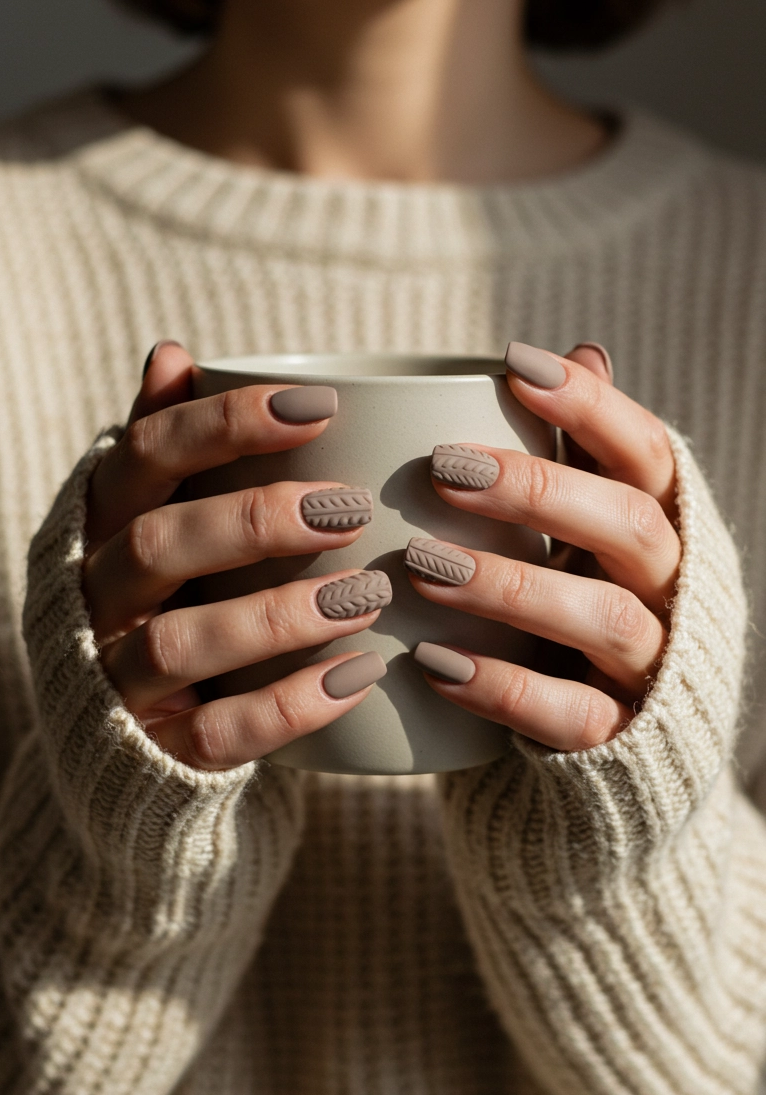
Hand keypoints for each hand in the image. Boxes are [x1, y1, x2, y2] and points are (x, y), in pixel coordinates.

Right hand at [84, 343, 389, 769]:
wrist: (119, 730)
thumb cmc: (163, 594)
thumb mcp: (155, 517)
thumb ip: (166, 442)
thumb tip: (173, 355)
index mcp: (103, 523)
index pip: (147, 455)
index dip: (226, 424)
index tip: (322, 407)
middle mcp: (99, 597)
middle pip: (158, 544)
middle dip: (256, 520)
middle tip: (350, 508)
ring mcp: (120, 678)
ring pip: (182, 643)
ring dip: (278, 616)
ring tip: (366, 595)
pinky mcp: (159, 748)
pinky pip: (218, 732)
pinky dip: (290, 706)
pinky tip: (358, 676)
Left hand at [407, 342, 680, 752]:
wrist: (628, 744)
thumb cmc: (588, 604)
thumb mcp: (592, 532)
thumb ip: (584, 455)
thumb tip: (581, 350)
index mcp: (667, 526)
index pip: (647, 452)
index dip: (591, 406)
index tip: (515, 365)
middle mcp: (672, 590)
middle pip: (630, 525)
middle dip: (537, 492)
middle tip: (442, 469)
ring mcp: (651, 666)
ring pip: (603, 618)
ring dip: (509, 586)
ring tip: (422, 567)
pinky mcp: (618, 737)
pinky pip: (570, 713)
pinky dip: (501, 686)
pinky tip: (432, 661)